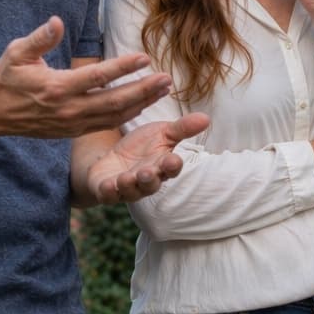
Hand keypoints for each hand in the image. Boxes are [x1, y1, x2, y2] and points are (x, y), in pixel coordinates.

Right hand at [0, 17, 172, 137]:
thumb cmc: (7, 78)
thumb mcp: (17, 53)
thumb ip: (40, 38)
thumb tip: (57, 21)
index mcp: (57, 87)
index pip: (97, 77)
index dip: (123, 67)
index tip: (145, 57)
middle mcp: (68, 109)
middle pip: (114, 101)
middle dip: (143, 90)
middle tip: (167, 79)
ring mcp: (72, 123)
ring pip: (114, 116)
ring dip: (141, 103)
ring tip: (163, 90)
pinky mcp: (73, 131)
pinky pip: (106, 124)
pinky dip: (127, 114)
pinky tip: (143, 103)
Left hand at [83, 113, 210, 204]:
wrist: (112, 156)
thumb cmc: (142, 146)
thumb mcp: (162, 133)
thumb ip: (182, 128)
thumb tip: (207, 118)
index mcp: (162, 165)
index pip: (171, 168)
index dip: (172, 165)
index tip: (173, 160)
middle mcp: (146, 180)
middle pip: (151, 184)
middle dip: (149, 179)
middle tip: (146, 172)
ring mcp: (127, 188)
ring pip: (131, 191)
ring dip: (129, 186)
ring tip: (126, 177)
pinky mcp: (107, 191)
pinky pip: (108, 195)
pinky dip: (108, 192)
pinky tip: (107, 185)